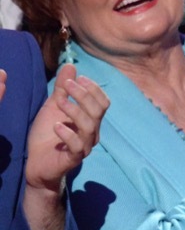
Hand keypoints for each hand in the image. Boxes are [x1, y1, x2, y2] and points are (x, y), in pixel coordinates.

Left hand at [25, 64, 108, 192]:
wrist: (37, 163)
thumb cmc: (47, 135)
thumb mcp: (53, 107)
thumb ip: (62, 89)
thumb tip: (70, 66)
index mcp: (90, 120)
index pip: (103, 102)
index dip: (93, 89)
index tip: (78, 78)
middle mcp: (92, 133)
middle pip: (98, 111)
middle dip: (84, 95)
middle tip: (67, 85)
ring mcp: (84, 146)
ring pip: (89, 126)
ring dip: (75, 110)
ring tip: (59, 102)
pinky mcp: (73, 158)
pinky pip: (77, 145)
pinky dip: (68, 134)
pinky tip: (56, 126)